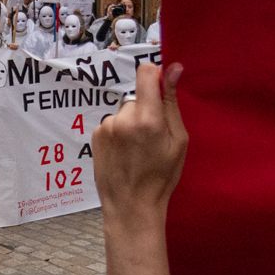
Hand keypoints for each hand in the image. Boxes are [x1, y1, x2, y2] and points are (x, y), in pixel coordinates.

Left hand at [94, 63, 186, 221]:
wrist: (131, 206)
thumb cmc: (161, 177)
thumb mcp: (178, 141)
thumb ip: (172, 103)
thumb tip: (173, 69)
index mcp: (148, 118)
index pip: (145, 72)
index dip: (154, 76)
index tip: (161, 88)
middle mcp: (123, 118)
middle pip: (138, 96)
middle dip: (147, 110)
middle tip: (153, 137)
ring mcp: (106, 126)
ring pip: (125, 112)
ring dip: (132, 123)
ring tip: (137, 150)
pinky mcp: (96, 135)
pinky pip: (113, 124)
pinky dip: (120, 133)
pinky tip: (125, 153)